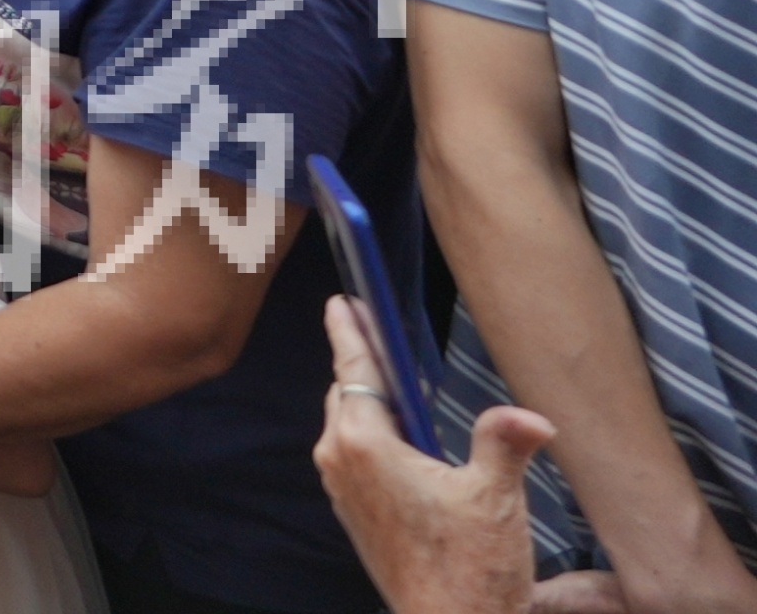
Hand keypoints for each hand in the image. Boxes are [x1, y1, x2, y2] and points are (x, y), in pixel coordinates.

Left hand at [310, 297, 559, 613]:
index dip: (352, 332)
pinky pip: (354, 455)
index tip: (342, 302)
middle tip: (374, 329)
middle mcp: (340, 461)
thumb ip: (504, 443)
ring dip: (370, 401)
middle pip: (349, 393)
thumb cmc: (470, 569)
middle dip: (362, 362)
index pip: (356, 370)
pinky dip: (374, 434)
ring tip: (394, 379)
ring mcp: (342, 489)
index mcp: (365, 445)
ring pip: (350, 424)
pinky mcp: (353, 512)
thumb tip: (531, 417)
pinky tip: (403, 439)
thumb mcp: (496, 497)